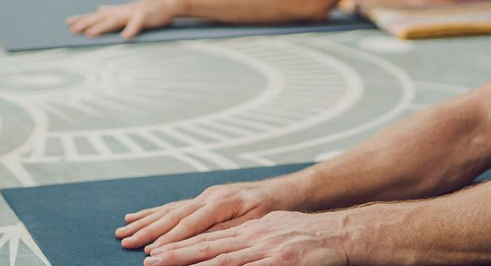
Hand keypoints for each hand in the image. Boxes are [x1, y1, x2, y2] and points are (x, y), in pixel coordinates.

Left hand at [67, 0, 184, 38]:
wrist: (166, 2)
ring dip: (102, 27)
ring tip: (90, 34)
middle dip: (86, 24)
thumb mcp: (126, 9)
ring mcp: (132, 14)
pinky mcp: (144, 18)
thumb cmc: (146, 8)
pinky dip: (131, 30)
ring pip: (114, 21)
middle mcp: (121, 12)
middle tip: (72, 30)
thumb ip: (112, 10)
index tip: (68, 23)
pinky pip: (136, 25)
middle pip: (101, 18)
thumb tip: (99, 9)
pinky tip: (125, 38)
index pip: (96, 16)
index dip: (83, 19)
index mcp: (117, 11)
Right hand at [117, 181, 290, 251]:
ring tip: (123, 230)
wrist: (283, 192)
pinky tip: (139, 215)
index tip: (150, 252)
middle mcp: (209, 196)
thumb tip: (201, 242)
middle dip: (147, 230)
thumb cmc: (272, 209)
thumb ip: (226, 230)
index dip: (169, 239)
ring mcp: (205, 196)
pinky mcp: (204, 199)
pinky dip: (155, 212)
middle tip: (125, 241)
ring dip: (145, 221)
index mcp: (221, 203)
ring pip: (169, 210)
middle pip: (172, 216)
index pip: (189, 224)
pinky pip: (175, 206)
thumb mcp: (255, 222)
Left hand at [145, 211, 349, 265]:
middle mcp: (253, 234)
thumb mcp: (274, 231)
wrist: (341, 233)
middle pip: (208, 244)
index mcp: (250, 228)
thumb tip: (228, 252)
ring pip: (223, 258)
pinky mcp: (282, 262)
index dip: (180, 244)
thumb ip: (250, 241)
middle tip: (149, 260)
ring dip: (192, 264)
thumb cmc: (309, 236)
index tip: (155, 251)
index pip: (209, 236)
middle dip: (176, 253)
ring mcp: (266, 248)